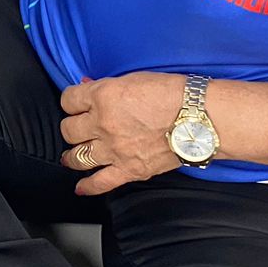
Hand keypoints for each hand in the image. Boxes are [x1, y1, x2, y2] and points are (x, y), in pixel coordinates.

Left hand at [59, 73, 184, 195]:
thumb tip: (88, 87)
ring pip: (78, 156)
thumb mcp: (133, 79)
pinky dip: (87, 187)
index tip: (74, 104)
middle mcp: (102, 124)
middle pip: (69, 129)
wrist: (199, 118)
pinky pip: (100, 182)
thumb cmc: (172, 94)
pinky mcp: (129, 169)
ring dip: (72, 155)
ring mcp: (114, 149)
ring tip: (71, 156)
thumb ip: (106, 86)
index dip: (70, 101)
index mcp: (102, 97)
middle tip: (78, 128)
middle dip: (71, 127)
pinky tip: (80, 188)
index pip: (68, 100)